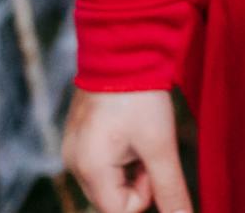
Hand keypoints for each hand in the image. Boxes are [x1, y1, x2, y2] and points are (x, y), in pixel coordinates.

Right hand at [63, 87, 192, 212]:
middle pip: (113, 197)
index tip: (151, 157)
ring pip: (110, 180)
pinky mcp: (78, 137)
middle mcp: (73, 162)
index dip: (144, 190)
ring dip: (129, 163)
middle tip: (145, 141)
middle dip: (137, 177)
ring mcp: (73, 148)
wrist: (121, 48)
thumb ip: (170, 189)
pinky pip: (102, 162)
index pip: (120, 210)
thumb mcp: (160, 145)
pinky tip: (126, 124)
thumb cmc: (140, 96)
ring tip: (136, 129)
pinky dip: (120, 151)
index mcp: (88, 168)